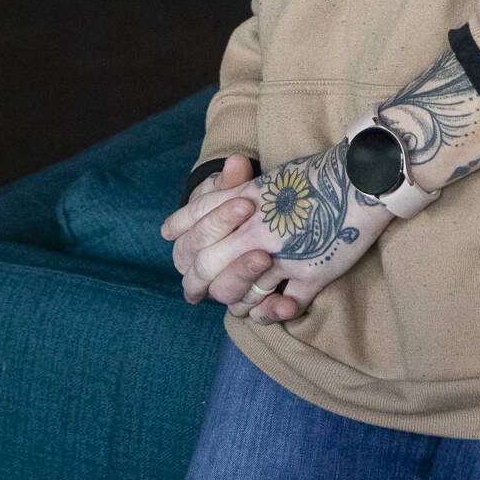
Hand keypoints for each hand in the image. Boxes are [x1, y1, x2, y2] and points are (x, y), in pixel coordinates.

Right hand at [160, 155, 284, 320]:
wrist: (267, 218)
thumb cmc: (242, 201)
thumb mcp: (236, 189)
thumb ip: (233, 181)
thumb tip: (236, 163)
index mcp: (191, 244)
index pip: (193, 239)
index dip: (217, 222)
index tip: (246, 203)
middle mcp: (204, 272)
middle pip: (205, 272)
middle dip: (232, 257)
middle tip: (261, 245)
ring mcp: (229, 288)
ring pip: (228, 296)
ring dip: (247, 280)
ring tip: (269, 262)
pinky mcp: (256, 304)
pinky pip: (259, 316)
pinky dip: (272, 311)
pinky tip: (289, 304)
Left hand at [161, 142, 392, 326]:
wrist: (363, 176)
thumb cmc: (317, 175)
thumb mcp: (268, 180)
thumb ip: (233, 195)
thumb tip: (199, 214)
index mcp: (243, 201)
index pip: (193, 226)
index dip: (180, 243)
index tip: (181, 258)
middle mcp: (256, 229)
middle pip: (206, 268)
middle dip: (197, 283)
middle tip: (196, 291)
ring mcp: (283, 254)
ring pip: (241, 294)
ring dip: (238, 302)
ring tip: (240, 302)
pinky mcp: (312, 273)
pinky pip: (283, 306)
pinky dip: (274, 312)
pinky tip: (275, 308)